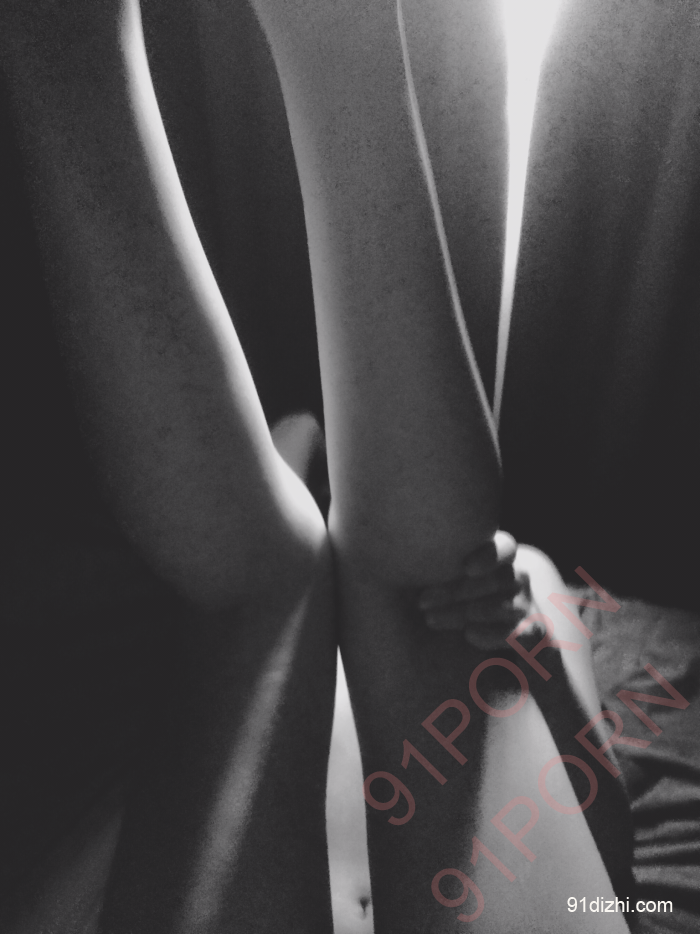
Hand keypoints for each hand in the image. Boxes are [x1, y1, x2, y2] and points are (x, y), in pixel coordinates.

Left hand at [418, 531, 531, 649]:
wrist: (493, 645)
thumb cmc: (450, 602)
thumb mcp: (441, 583)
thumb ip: (432, 570)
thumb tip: (400, 561)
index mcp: (499, 559)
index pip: (505, 547)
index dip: (489, 555)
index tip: (466, 568)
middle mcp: (517, 578)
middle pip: (497, 578)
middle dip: (456, 591)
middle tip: (422, 602)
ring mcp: (526, 606)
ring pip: (506, 605)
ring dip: (467, 612)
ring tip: (432, 619)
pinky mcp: (533, 635)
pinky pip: (525, 634)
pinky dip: (496, 634)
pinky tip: (470, 634)